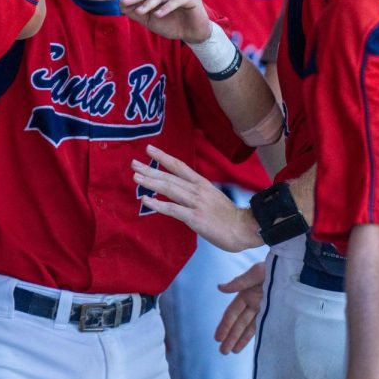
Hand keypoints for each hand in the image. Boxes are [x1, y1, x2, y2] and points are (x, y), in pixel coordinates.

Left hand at [120, 0, 212, 43]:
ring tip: (141, 11)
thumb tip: (121, 4)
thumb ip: (137, 12)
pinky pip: (178, 0)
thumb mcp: (151, 20)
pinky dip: (167, 7)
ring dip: (151, 2)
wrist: (192, 34)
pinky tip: (158, 14)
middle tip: (129, 5)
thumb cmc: (172, 25)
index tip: (123, 3)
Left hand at [131, 144, 261, 251]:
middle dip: (150, 169)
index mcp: (202, 183)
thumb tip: (181, 192)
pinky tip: (146, 201)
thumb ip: (197, 193)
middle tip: (134, 163)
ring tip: (136, 177)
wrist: (245, 228)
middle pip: (170, 176)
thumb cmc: (229, 216)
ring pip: (170, 189)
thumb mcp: (212, 197)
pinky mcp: (195, 217)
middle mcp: (197, 190)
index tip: (149, 149)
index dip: (163, 157)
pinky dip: (158, 204)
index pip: (179, 166)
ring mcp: (196, 203)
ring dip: (151, 182)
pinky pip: (173, 209)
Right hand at [215, 261, 266, 353]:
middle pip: (239, 323)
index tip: (218, 338)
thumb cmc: (273, 268)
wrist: (294, 269)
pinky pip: (262, 326)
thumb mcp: (256, 273)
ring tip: (233, 352)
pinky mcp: (275, 312)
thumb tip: (220, 288)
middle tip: (223, 351)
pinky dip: (254, 335)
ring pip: (249, 327)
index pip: (232, 313)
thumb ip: (239, 282)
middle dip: (230, 337)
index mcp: (246, 293)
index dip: (225, 325)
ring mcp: (263, 309)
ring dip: (240, 339)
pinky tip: (248, 344)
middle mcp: (253, 303)